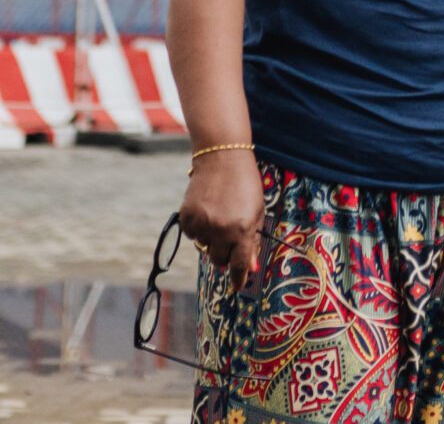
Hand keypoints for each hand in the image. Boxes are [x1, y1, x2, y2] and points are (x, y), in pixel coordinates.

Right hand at [178, 149, 265, 288]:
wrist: (222, 157)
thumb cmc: (245, 184)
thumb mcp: (256, 212)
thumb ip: (253, 240)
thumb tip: (250, 268)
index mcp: (242, 230)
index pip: (240, 264)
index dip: (239, 277)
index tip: (238, 286)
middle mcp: (221, 230)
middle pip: (219, 260)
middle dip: (224, 253)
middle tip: (228, 236)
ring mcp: (202, 224)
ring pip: (203, 247)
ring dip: (210, 238)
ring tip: (217, 214)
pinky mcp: (186, 217)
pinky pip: (191, 235)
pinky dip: (197, 228)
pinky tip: (205, 210)